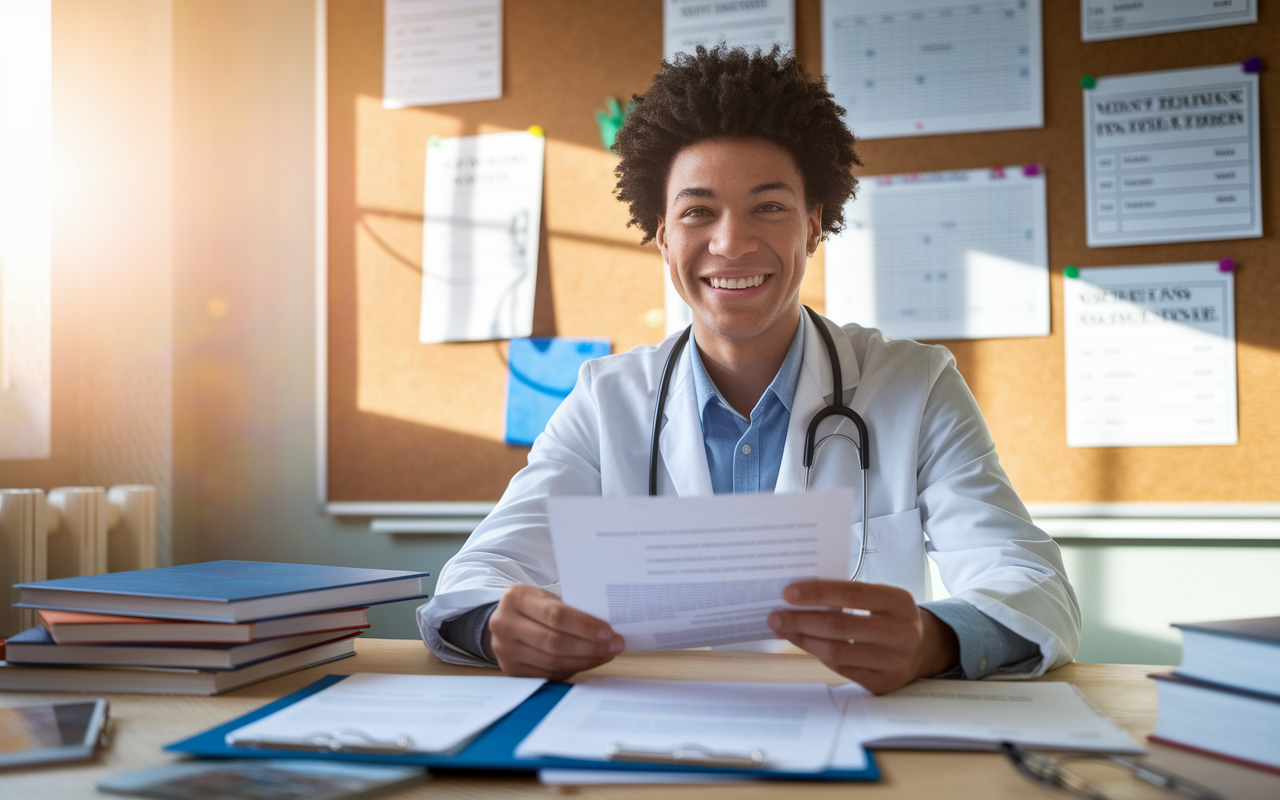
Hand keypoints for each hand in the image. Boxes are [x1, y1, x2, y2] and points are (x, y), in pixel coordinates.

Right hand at [486, 585, 625, 679]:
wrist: (506, 621)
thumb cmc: (535, 607)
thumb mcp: (546, 597)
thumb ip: (570, 609)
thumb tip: (607, 627)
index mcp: (516, 598)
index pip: (555, 615)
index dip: (585, 626)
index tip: (609, 631)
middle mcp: (504, 624)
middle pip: (554, 642)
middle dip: (590, 646)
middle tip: (615, 645)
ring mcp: (505, 650)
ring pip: (553, 662)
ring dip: (586, 660)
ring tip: (607, 654)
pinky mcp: (511, 670)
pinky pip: (548, 674)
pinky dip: (573, 669)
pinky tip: (589, 662)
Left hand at [766, 580, 958, 693]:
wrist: (923, 649)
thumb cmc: (890, 617)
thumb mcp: (881, 598)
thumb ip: (848, 595)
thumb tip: (799, 596)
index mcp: (900, 602)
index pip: (852, 593)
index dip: (818, 593)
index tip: (788, 593)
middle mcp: (902, 632)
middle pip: (840, 625)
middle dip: (801, 620)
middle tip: (775, 616)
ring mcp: (894, 661)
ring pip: (837, 651)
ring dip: (803, 640)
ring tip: (783, 630)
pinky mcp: (883, 682)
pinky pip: (841, 668)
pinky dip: (818, 654)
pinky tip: (803, 643)